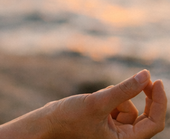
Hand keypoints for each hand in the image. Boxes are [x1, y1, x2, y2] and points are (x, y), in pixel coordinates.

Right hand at [45, 70, 166, 138]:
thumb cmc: (71, 118)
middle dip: (141, 96)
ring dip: (116, 96)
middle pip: (144, 115)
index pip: (154, 123)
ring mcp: (115, 131)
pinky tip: (93, 100)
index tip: (156, 80)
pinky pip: (116, 104)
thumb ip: (124, 89)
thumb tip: (145, 75)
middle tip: (144, 77)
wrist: (48, 123)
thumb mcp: (99, 102)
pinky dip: (108, 97)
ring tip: (95, 99)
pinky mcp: (106, 123)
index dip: (159, 102)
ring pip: (127, 106)